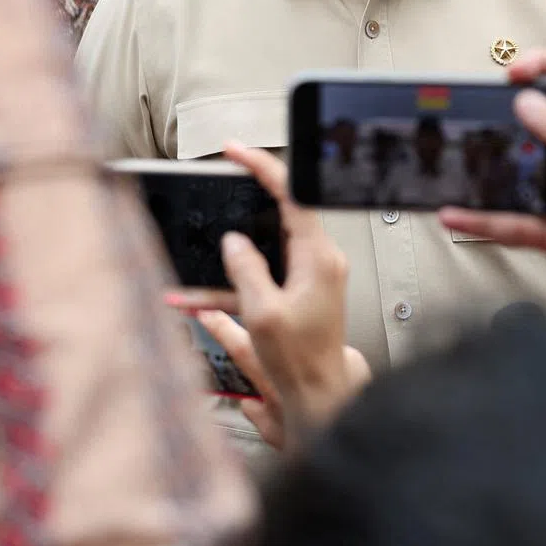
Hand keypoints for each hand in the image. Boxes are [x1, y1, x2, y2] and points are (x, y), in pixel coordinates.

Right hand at [180, 143, 370, 450]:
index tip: (236, 152)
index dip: (262, 167)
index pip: (292, 194)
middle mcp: (322, 257)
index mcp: (318, 257)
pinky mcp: (307, 283)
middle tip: (228, 171)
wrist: (321, 392)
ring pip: (278, 231)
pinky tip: (229, 262)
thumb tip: (234, 241)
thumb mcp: (263, 315)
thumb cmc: (300, 361)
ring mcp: (316, 269)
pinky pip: (277, 256)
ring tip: (223, 217)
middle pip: (286, 206)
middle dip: (253, 187)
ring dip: (249, 224)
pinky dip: (252, 255)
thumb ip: (246, 270)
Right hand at [440, 51, 545, 321]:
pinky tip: (456, 214)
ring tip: (464, 149)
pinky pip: (507, 216)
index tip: (512, 72)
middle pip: (545, 117)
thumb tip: (527, 102)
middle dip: (512, 108)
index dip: (545, 66)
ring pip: (520, 164)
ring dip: (491, 160)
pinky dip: (480, 217)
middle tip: (483, 104)